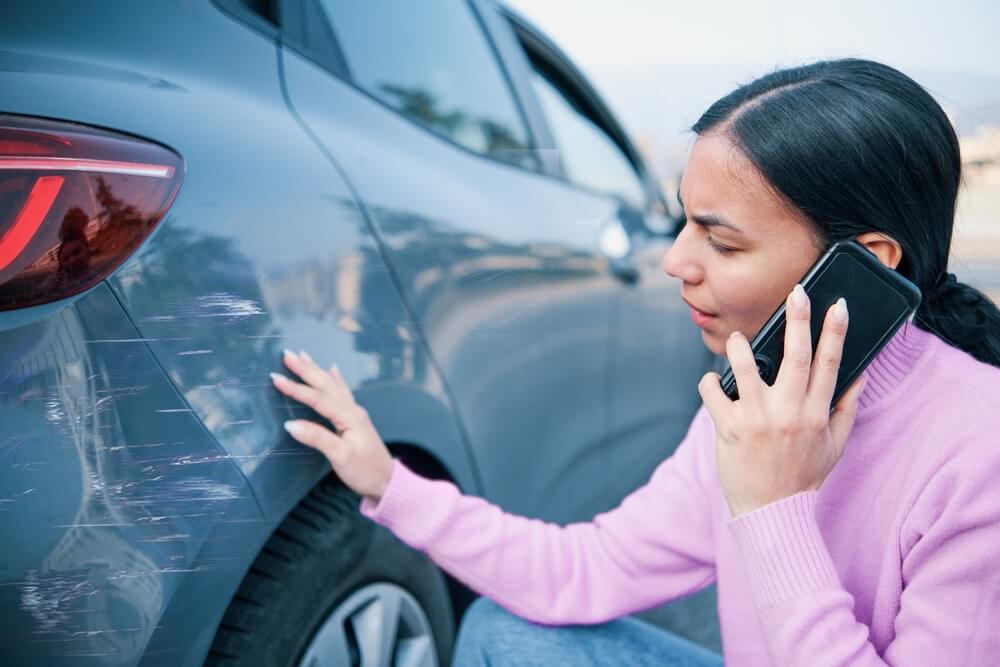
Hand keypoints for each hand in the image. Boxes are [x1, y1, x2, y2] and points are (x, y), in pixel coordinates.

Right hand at [270, 349, 393, 502]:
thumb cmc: (366, 472)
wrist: (388, 482)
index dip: (296, 389)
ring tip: (304, 356)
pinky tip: (333, 370)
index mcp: (349, 417)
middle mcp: (353, 411)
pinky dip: (336, 380)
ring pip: (333, 386)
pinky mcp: (355, 420)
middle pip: (326, 385)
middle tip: (287, 354)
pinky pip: (342, 393)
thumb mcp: (341, 457)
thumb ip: (317, 438)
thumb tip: (291, 424)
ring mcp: (355, 414)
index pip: (318, 398)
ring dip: (317, 371)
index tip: (276, 379)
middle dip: (306, 369)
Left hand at [697, 285, 866, 517]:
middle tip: (797, 293)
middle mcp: (789, 412)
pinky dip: (709, 382)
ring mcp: (758, 419)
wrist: (772, 512)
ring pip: (748, 368)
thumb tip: (858, 375)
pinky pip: (714, 393)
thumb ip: (846, 408)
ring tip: (736, 339)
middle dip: (798, 320)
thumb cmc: (803, 476)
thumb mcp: (835, 444)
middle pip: (796, 356)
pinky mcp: (729, 428)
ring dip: (740, 348)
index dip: (835, 332)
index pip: (830, 364)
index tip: (837, 305)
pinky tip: (712, 382)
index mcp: (816, 413)